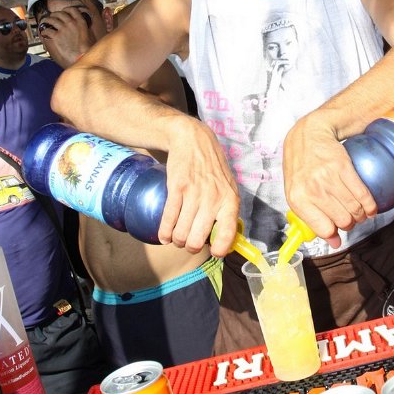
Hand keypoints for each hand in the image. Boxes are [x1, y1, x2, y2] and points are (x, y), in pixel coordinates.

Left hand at [37, 8, 94, 66]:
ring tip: (45, 21)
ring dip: (47, 20)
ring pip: (52, 19)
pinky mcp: (56, 36)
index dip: (66, 10)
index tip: (64, 11)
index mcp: (80, 22)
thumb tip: (82, 28)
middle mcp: (71, 23)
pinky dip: (44, 31)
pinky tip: (44, 32)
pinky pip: (47, 30)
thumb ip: (84, 29)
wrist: (81, 57)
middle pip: (60, 13)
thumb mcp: (90, 35)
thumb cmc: (87, 50)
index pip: (72, 10)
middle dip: (55, 14)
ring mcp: (63, 29)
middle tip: (53, 16)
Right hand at [159, 117, 239, 255]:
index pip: (228, 234)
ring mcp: (194, 194)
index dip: (220, 249)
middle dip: (190, 247)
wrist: (193, 140)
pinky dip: (164, 233)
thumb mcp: (228, 187)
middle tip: (188, 242)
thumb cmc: (212, 168)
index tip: (213, 252)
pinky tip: (164, 236)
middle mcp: (213, 199)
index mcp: (230, 201)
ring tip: (177, 237)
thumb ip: (227, 211)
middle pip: (197, 240)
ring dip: (176, 240)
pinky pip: (168, 219)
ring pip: (181, 234)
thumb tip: (224, 239)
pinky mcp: (177, 188)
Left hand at [282, 115, 377, 246]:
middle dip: (350, 224)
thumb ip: (312, 217)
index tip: (339, 230)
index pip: (323, 229)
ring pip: (354, 209)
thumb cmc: (301, 164)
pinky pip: (362, 194)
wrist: (309, 133)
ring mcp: (327, 178)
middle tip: (351, 218)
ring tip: (360, 212)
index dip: (335, 233)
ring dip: (361, 215)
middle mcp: (312, 190)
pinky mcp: (343, 167)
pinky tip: (370, 208)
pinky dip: (370, 205)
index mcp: (297, 199)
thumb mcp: (296, 191)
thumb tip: (334, 243)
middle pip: (342, 221)